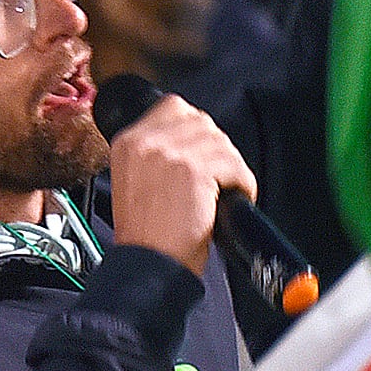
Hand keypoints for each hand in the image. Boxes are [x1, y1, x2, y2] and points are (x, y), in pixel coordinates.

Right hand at [107, 94, 253, 277]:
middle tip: (214, 178)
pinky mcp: (194, 170)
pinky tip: (227, 201)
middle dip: (214, 150)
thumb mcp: (134, 180)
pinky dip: (242, 184)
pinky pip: (235, 165)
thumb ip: (156, 151)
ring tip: (220, 192)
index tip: (201, 153)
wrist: (148, 263)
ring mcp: (170, 153)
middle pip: (202, 122)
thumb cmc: (146, 235)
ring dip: (229, 169)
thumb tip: (192, 138)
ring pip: (222, 143)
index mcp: (128, 141)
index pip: (174, 107)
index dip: (195, 130)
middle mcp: (146, 141)